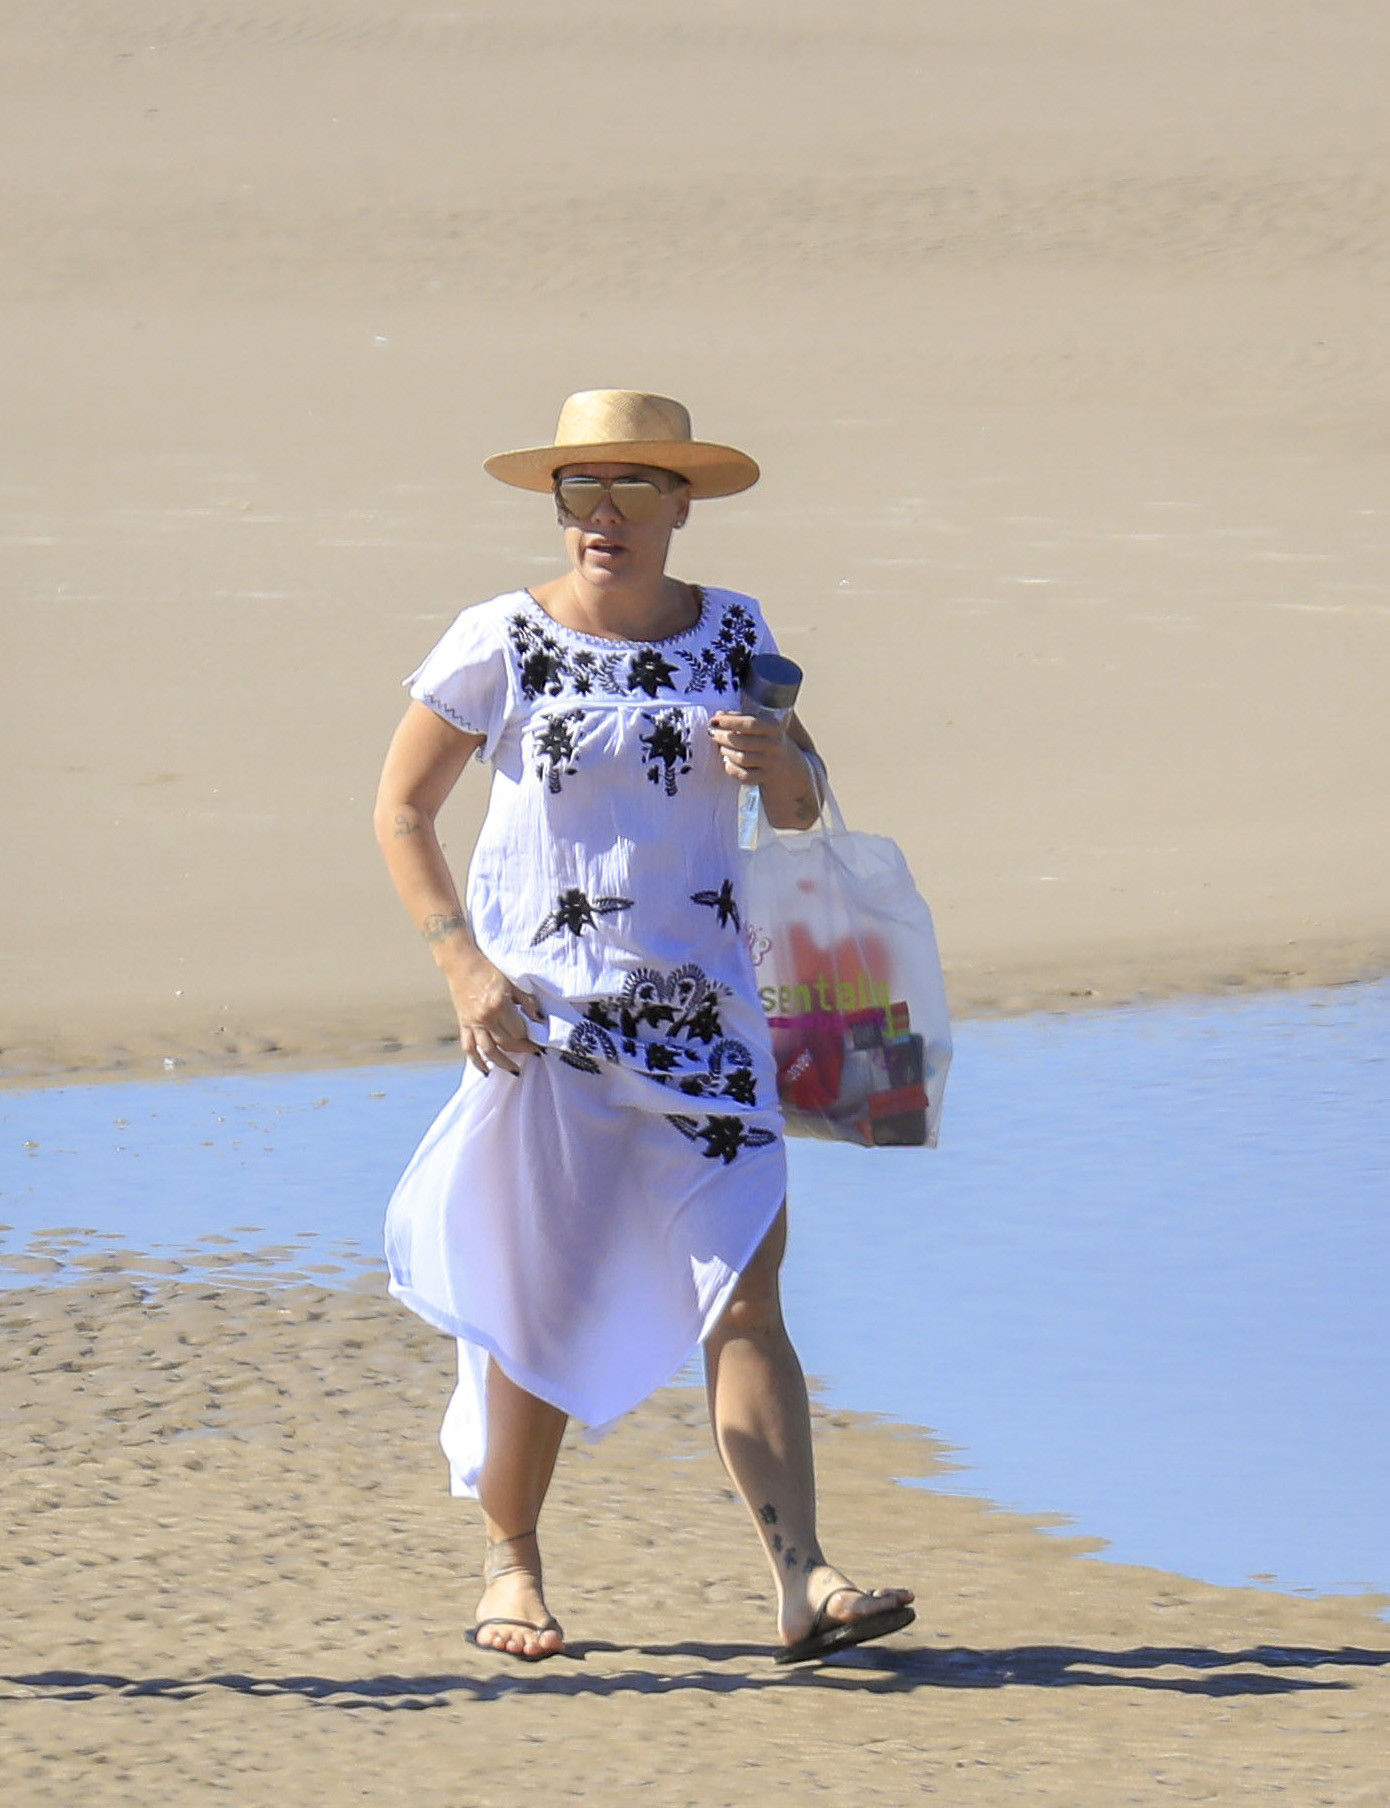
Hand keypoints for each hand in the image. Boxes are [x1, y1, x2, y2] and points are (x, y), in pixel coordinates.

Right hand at [447, 955, 545, 1076]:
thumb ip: (526, 1002)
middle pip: (506, 1043)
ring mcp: (473, 1023)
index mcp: (499, 1005)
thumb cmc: (489, 970)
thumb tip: (539, 1019)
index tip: (540, 1040)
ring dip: (503, 1063)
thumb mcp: (512, 983)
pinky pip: (469, 1047)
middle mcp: (486, 1018)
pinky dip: (477, 1061)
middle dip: (522, 1049)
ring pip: (489, 1051)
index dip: (531, 1037)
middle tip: (535, 1052)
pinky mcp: (463, 1024)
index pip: (518, 1031)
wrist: (461, 963)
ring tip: (516, 1070)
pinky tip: (486, 1071)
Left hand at [709, 711, 797, 783]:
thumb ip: (741, 718)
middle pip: (743, 742)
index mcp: (775, 728)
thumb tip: (718, 715)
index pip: (750, 723)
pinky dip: (732, 768)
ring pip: (741, 759)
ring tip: (721, 747)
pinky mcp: (765, 779)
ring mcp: (771, 764)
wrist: (790, 768)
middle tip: (712, 733)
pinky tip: (727, 762)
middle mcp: (775, 745)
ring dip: (726, 751)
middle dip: (723, 737)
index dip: (730, 721)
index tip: (714, 720)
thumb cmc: (769, 741)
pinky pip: (744, 776)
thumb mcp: (762, 727)